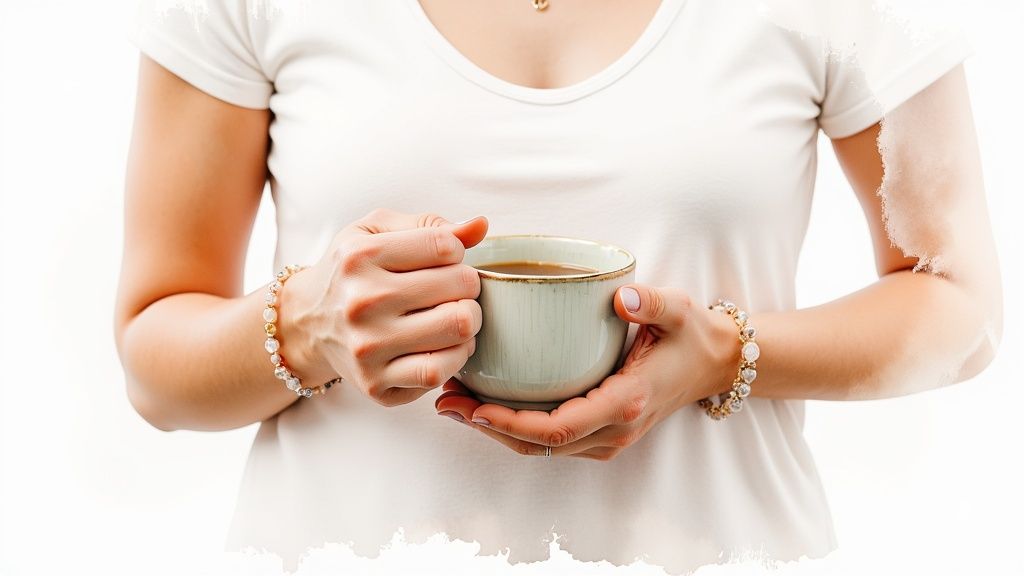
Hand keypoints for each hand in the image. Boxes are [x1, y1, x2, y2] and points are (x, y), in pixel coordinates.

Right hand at [280, 209, 488, 406]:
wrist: (307, 323)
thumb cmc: (352, 271)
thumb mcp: (377, 232)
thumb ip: (430, 225)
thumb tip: (481, 226)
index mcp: (360, 255)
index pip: (445, 246)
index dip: (457, 251)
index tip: (444, 260)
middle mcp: (361, 302)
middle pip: (460, 287)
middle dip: (467, 285)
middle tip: (453, 290)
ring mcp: (368, 347)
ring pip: (458, 329)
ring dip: (468, 321)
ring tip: (453, 315)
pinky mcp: (375, 383)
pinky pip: (438, 372)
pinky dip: (456, 357)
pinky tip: (446, 345)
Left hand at [435, 285, 736, 459]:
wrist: (714, 363)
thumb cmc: (690, 334)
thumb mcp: (678, 310)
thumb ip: (651, 302)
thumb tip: (621, 297)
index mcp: (627, 402)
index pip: (560, 427)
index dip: (512, 422)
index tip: (474, 405)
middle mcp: (616, 429)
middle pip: (540, 444)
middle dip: (487, 427)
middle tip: (446, 401)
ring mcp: (610, 438)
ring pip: (541, 448)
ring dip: (495, 431)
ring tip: (453, 404)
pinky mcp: (602, 435)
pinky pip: (551, 442)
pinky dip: (515, 429)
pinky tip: (486, 406)